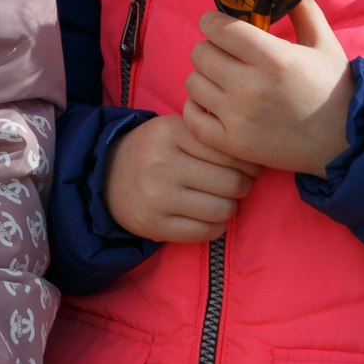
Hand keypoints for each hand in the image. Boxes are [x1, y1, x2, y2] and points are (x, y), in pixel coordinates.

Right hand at [104, 113, 257, 244]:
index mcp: (170, 133)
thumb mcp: (175, 130)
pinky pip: (206, 232)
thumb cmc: (154, 151)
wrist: (104, 175)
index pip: (232, 153)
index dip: (247, 164)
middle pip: (233, 183)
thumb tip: (260, 158)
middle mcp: (162, 163)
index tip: (243, 168)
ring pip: (223, 210)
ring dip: (227, 208)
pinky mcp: (153, 224)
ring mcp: (156, 196)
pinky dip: (214, 227)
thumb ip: (211, 136)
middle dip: (240, 187)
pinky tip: (204, 217)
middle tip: (231, 186)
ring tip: (215, 200)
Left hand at [184, 0, 354, 176]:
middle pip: (199, 53)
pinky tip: (215, 104)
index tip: (219, 25)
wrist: (348, 141)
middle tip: (227, 56)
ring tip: (225, 81)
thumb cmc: (334, 88)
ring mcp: (237, 116)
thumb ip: (302, 9)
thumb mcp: (324, 44)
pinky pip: (190, 116)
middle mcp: (250, 86)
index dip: (213, 22)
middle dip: (211, 49)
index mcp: (272, 58)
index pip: (217, 27)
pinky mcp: (231, 142)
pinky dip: (197, 109)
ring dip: (205, 78)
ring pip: (191, 82)